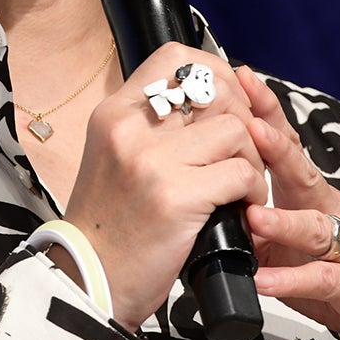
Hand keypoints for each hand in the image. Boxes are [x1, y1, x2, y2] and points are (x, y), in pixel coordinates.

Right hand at [63, 44, 269, 330]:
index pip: (176, 59)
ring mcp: (152, 161)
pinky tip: (240, 209)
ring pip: (236, 130)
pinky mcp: (177, 197)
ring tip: (241, 185)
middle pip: (216, 92)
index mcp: (114, 113)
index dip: (214, 72)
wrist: (88, 280)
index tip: (227, 102)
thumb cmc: (109, 224)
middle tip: (243, 152)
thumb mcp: (115, 156)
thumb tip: (207, 97)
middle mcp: (130, 128)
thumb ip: (152, 125)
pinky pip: (241, 173)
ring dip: (252, 159)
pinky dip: (252, 191)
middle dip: (244, 120)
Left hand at [236, 68, 339, 339]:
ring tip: (252, 214)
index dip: (265, 114)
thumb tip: (210, 197)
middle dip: (278, 147)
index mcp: (310, 194)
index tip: (240, 82)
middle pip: (303, 173)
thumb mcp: (294, 238)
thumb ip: (256, 219)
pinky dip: (291, 280)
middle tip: (248, 127)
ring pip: (314, 227)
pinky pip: (321, 280)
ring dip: (283, 220)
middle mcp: (330, 210)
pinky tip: (264, 279)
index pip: (287, 146)